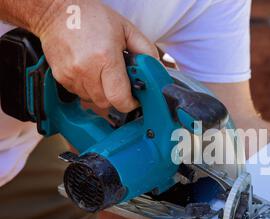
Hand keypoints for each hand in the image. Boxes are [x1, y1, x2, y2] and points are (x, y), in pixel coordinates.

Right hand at [33, 0, 158, 111]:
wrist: (57, 11)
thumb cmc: (92, 17)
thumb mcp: (126, 29)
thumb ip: (146, 51)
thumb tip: (157, 70)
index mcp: (105, 58)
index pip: (120, 98)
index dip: (130, 103)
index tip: (134, 99)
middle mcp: (86, 69)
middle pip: (107, 102)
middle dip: (117, 97)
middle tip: (120, 83)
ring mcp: (71, 75)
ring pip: (93, 100)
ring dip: (102, 93)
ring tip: (103, 73)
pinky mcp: (61, 77)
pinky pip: (80, 94)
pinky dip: (88, 88)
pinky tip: (90, 72)